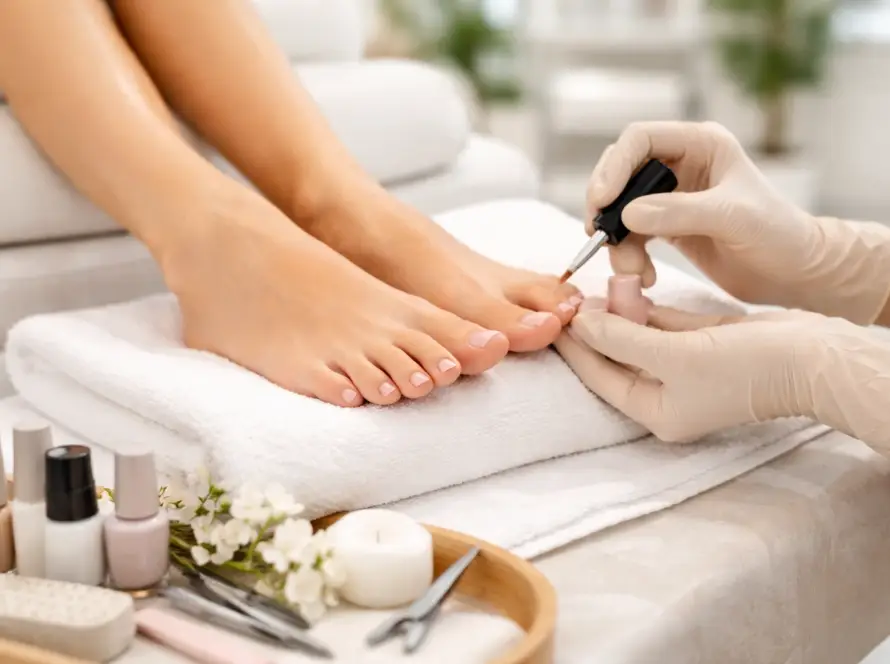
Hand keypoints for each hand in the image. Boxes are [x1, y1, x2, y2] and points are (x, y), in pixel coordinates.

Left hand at [555, 303, 833, 442]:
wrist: (812, 357)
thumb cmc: (744, 366)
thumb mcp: (673, 354)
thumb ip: (622, 338)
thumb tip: (582, 324)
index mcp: (658, 412)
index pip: (602, 379)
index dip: (577, 350)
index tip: (554, 322)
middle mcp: (669, 395)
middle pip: (618, 359)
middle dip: (597, 330)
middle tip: (573, 300)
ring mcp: (687, 370)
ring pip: (640, 340)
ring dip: (619, 316)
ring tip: (595, 290)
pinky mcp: (704, 345)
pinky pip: (663, 328)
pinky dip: (646, 311)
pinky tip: (625, 290)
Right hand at [586, 121, 889, 324]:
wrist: (795, 273)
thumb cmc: (779, 235)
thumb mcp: (731, 218)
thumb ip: (679, 212)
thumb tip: (627, 214)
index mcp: (701, 144)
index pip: (640, 139)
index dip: (614, 166)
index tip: (602, 201)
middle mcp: (682, 164)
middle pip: (620, 173)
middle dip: (607, 206)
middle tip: (598, 235)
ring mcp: (672, 196)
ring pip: (621, 209)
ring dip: (617, 241)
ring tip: (632, 271)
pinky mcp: (667, 226)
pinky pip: (631, 236)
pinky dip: (629, 256)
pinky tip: (643, 277)